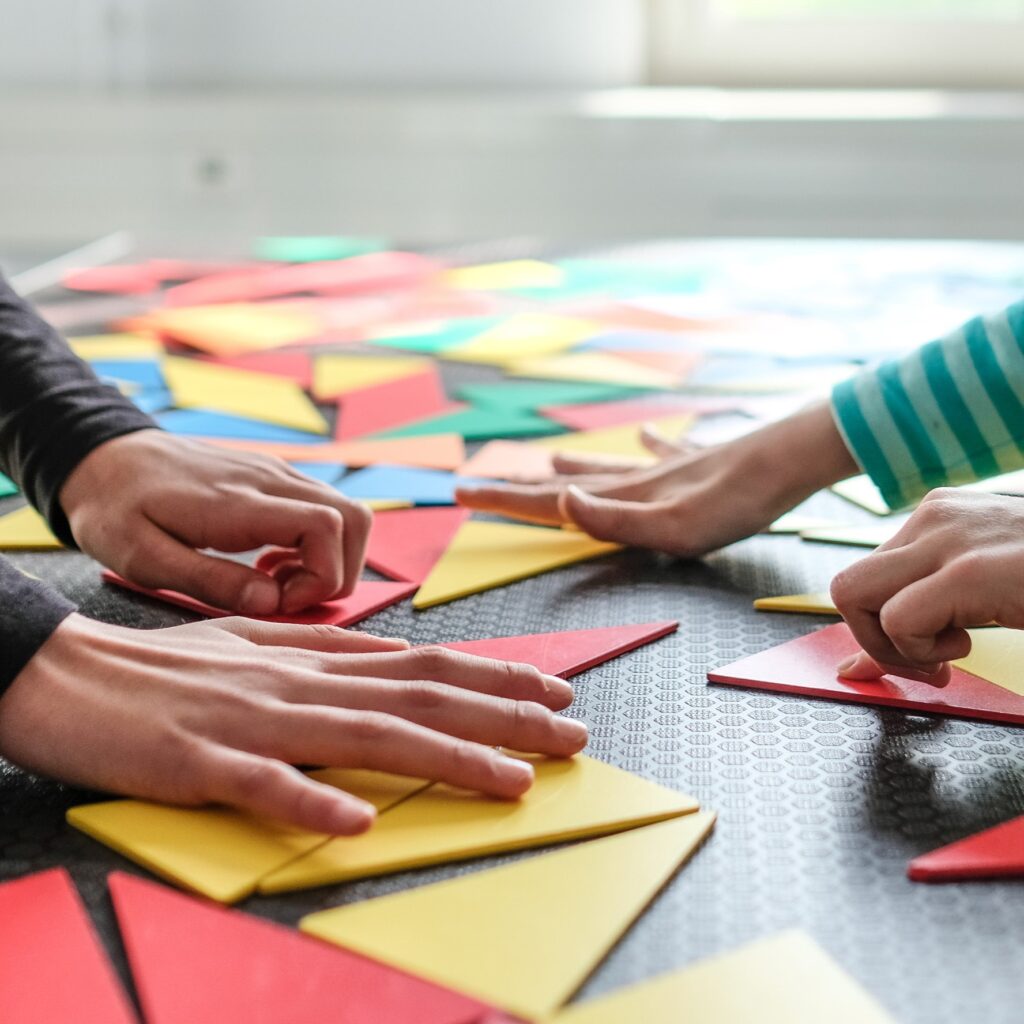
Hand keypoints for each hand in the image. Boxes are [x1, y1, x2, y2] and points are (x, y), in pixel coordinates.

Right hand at [0, 615, 586, 832]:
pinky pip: (262, 784)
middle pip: (419, 697)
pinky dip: (310, 800)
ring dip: (444, 758)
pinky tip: (356, 821)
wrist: (67, 671)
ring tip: (512, 780)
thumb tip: (397, 657)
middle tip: (574, 735)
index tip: (557, 690)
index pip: (424, 663)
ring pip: (365, 735)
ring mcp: (254, 721)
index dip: (495, 675)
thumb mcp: (260, 644)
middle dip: (504, 716)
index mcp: (315, 659)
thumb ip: (330, 651)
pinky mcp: (200, 760)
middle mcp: (301, 682)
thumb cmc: (170, 666)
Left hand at [60, 430, 371, 614]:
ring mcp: (276, 474)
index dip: (321, 575)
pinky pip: (324, 510)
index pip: (326, 526)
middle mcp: (270, 479)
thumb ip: (210, 581)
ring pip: (348, 513)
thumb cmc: (116, 511)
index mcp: (239, 502)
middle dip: (339, 572)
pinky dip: (315, 546)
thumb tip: (272, 600)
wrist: (104, 457)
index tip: (280, 602)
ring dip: (329, 559)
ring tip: (277, 584)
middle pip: (354, 519)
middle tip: (289, 599)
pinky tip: (270, 565)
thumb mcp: (143, 558)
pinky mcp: (274, 477)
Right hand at [457, 402, 858, 556]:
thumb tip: (559, 499)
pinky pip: (662, 452)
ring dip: (575, 470)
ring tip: (550, 463)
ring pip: (608, 469)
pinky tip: (643, 435)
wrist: (789, 458)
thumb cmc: (735, 502)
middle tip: (483, 483)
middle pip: (567, 485)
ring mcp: (667, 468)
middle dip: (522, 488)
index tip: (462, 491)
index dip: (505, 500)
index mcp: (624, 499)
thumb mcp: (672, 527)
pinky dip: (646, 446)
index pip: (550, 502)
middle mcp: (636, 480)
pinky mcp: (699, 463)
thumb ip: (613, 518)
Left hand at [831, 489, 1023, 685]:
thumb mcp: (977, 599)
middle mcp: (934, 517)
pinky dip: (920, 650)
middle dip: (872, 639)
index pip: (864, 578)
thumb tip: (850, 669)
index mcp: (938, 518)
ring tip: (952, 652)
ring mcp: (948, 537)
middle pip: (846, 586)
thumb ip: (913, 624)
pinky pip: (898, 618)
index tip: (926, 658)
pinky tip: (966, 647)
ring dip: (893, 645)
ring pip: (853, 596)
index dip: (877, 630)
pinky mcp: (969, 570)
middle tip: (930, 664)